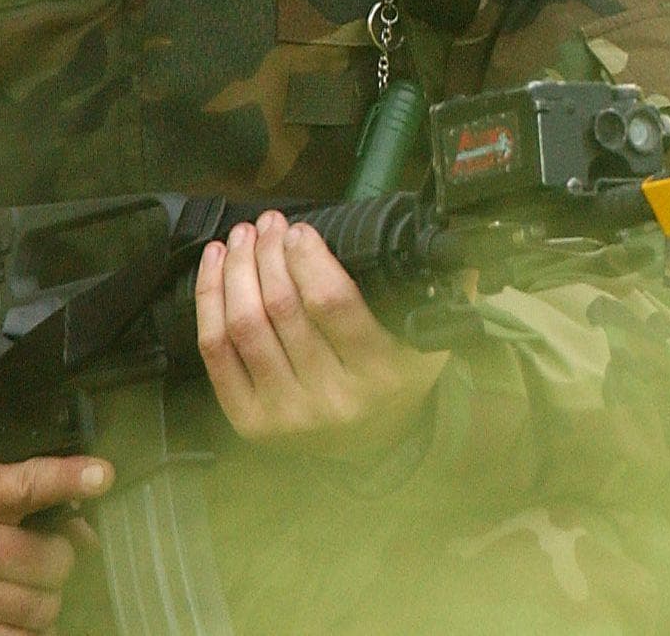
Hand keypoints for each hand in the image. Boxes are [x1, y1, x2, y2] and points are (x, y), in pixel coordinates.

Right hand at [0, 449, 107, 635]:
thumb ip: (16, 490)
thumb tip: (80, 522)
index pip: (30, 484)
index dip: (72, 478)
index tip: (102, 475)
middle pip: (51, 562)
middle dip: (60, 560)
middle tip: (47, 557)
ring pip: (40, 610)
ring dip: (45, 601)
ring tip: (27, 589)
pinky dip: (24, 634)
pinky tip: (17, 620)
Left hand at [194, 211, 451, 457]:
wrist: (370, 445)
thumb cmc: (395, 380)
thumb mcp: (429, 342)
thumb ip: (442, 295)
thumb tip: (460, 250)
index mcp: (379, 374)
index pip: (332, 304)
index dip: (309, 259)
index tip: (301, 230)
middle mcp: (331, 398)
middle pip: (282, 309)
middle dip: (269, 254)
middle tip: (271, 224)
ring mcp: (285, 414)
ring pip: (244, 326)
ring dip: (236, 271)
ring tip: (243, 238)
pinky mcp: (250, 421)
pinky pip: (215, 353)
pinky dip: (209, 302)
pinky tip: (215, 266)